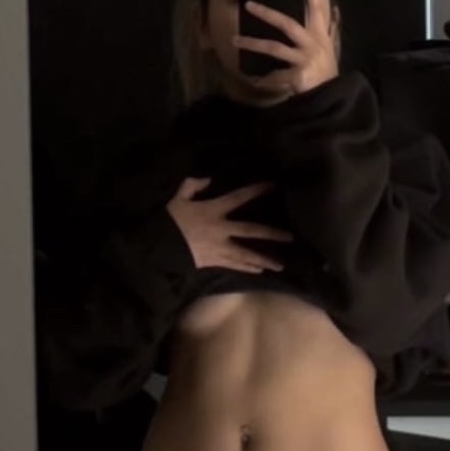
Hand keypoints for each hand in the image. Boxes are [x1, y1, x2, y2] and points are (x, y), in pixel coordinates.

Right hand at [166, 178, 291, 272]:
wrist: (159, 247)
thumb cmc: (169, 220)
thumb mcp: (178, 197)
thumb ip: (193, 185)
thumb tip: (208, 179)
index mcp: (213, 210)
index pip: (238, 198)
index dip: (256, 191)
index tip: (273, 186)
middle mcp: (221, 229)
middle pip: (251, 231)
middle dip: (271, 234)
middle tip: (290, 238)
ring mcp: (219, 248)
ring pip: (246, 254)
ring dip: (264, 260)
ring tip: (280, 265)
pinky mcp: (214, 262)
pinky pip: (234, 265)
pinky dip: (247, 268)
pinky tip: (259, 271)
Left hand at [239, 0, 338, 97]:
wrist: (331, 95)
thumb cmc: (326, 69)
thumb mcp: (328, 45)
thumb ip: (329, 26)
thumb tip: (332, 6)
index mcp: (319, 33)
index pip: (317, 7)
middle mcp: (312, 43)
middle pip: (287, 24)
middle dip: (267, 13)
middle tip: (249, 5)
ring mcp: (304, 58)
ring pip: (274, 48)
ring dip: (253, 43)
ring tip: (235, 39)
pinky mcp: (298, 74)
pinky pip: (274, 75)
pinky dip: (264, 79)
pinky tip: (253, 79)